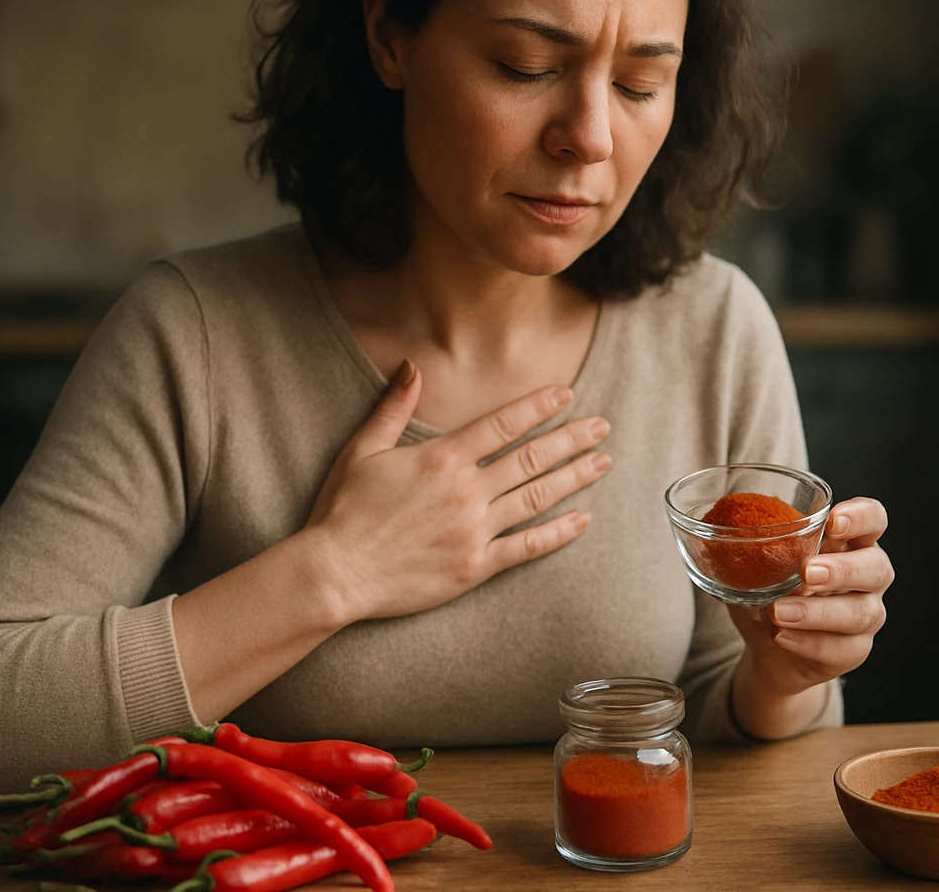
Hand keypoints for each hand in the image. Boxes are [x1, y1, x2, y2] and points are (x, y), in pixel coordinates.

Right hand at [301, 360, 611, 626]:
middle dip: (571, 440)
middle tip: (602, 427)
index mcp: (442, 458)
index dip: (538, 407)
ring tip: (602, 463)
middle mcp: (466, 491)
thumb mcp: (363, 450)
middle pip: (531, 458)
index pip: (502, 424)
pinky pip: (526, 547)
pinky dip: (558, 534)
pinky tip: (582, 521)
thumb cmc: (344, 510)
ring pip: (537, 498)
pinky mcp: (475, 567)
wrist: (336, 573)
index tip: (567, 395)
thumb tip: (412, 366)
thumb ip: (394, 407)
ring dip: (574, 478)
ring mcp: (474, 530)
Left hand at [728, 496, 892, 698]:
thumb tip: (722, 537)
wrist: (771, 650)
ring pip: (861, 612)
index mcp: (849, 543)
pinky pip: (842, 648)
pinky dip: (808, 642)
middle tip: (806, 571)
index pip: (873, 519)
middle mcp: (868, 576)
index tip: (833, 521)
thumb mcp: (758, 568)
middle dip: (842, 569)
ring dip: (817, 612)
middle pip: (877, 567)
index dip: (862, 517)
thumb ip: (753, 552)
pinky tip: (781, 636)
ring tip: (778, 612)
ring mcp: (866, 614)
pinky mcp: (855, 650)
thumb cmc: (771, 595)